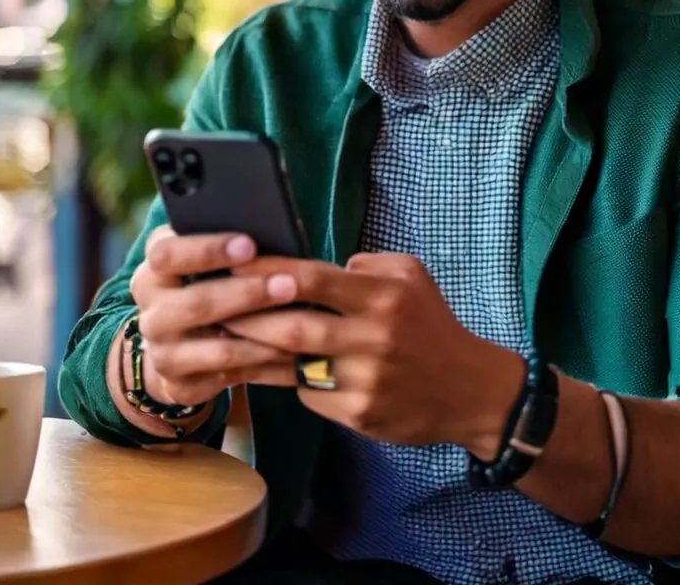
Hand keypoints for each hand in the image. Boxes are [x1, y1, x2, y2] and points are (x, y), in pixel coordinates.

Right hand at [127, 226, 295, 407]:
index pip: (166, 254)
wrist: (179, 344)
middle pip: (197, 302)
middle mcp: (151, 310)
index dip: (208, 249)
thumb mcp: (208, 263)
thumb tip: (275, 234)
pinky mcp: (178, 381)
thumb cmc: (208, 286)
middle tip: (289, 284)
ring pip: (214, 344)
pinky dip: (260, 362)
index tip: (249, 244)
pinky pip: (224, 373)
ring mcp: (161, 349)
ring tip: (299, 321)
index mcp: (154, 271)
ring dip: (260, 332)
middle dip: (248, 293)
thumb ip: (229, 250)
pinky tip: (289, 352)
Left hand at [222, 251, 523, 453]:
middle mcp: (371, 337)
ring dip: (253, 350)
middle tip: (210, 306)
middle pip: (292, 324)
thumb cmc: (432, 325)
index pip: (312, 278)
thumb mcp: (412, 276)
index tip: (232, 265)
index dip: (267, 271)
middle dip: (245, 316)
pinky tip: (266, 369)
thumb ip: (366, 265)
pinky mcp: (357, 414)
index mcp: (382, 296)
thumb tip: (316, 270)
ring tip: (220, 337)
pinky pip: (309, 393)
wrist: (468, 390)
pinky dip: (289, 379)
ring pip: (292, 363)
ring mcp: (363, 380)